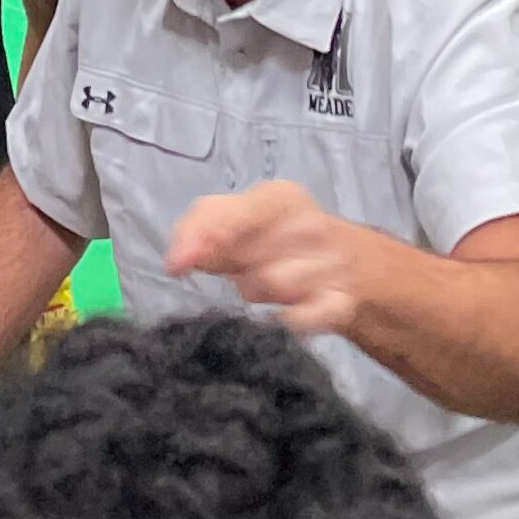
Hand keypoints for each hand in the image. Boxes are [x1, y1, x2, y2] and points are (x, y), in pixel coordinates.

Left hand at [165, 180, 365, 337]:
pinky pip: (302, 319)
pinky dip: (290, 320)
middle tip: (242, 266)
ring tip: (270, 283)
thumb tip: (176, 262)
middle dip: (237, 270)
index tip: (178, 265)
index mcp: (283, 198)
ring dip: (261, 293)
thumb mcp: (235, 221)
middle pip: (252, 261)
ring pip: (273, 289)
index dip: (208, 237)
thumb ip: (200, 230)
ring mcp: (333, 264)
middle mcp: (313, 225)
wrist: (341, 263)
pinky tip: (288, 311)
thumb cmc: (272, 238)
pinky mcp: (340, 302)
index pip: (242, 213)